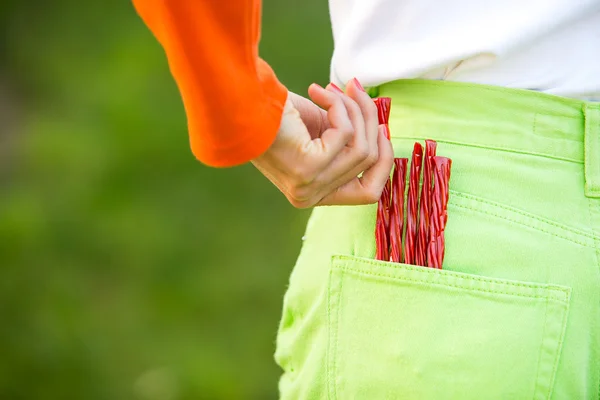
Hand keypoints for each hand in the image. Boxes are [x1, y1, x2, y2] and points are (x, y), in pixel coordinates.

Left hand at [251, 78, 393, 207]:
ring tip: (331, 89)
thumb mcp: (322, 131)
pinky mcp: (309, 169)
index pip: (369, 193)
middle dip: (368, 119)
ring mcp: (310, 187)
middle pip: (369, 162)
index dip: (384, 160)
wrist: (242, 105)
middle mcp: (311, 197)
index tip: (382, 127)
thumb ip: (350, 137)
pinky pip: (344, 134)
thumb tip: (380, 125)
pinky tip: (317, 90)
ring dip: (352, 109)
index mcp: (315, 194)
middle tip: (354, 88)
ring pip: (361, 147)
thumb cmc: (278, 116)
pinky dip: (336, 105)